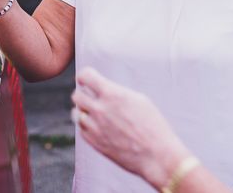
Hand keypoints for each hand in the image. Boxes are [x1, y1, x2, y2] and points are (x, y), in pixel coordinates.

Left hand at [71, 67, 189, 188]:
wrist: (156, 155)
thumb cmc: (152, 125)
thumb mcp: (138, 99)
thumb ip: (116, 92)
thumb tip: (103, 89)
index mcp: (112, 94)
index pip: (85, 76)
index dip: (85, 76)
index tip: (87, 78)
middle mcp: (100, 109)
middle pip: (76, 95)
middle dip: (83, 93)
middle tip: (91, 96)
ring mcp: (95, 127)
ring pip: (76, 113)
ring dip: (83, 110)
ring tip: (94, 112)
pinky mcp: (94, 143)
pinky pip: (81, 129)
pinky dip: (86, 126)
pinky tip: (98, 126)